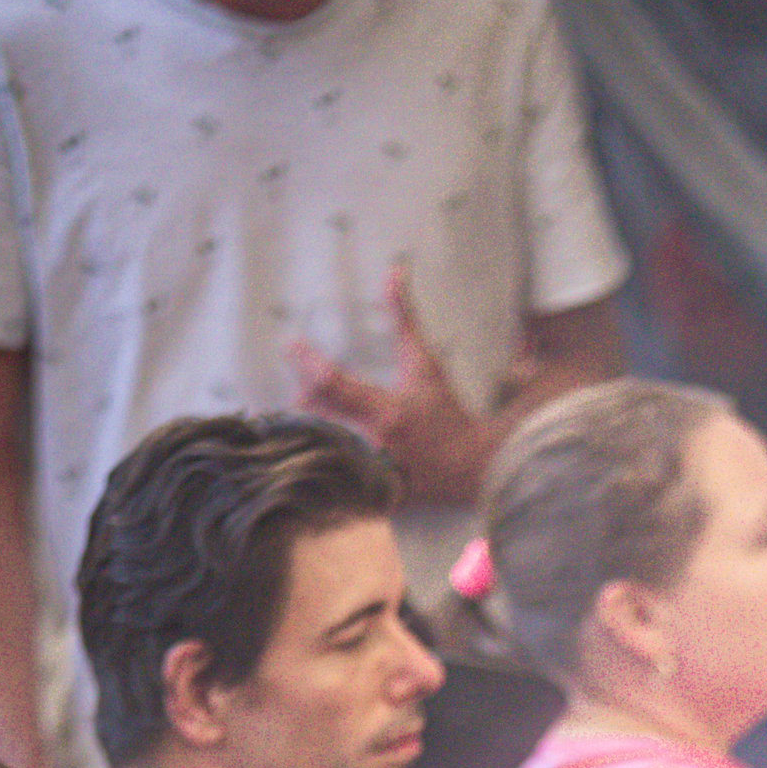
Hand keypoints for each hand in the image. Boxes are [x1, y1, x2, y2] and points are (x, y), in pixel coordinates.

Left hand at [290, 269, 490, 502]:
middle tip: (292, 383)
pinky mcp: (377, 493)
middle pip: (318, 420)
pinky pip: (341, 483)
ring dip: (306, 431)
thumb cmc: (448, 413)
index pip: (334, 383)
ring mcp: (375, 472)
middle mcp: (376, 442)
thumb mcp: (425, 365)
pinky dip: (326, 467)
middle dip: (300, 401)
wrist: (475, 464)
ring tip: (294, 415)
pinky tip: (315, 454)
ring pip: (324, 452)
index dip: (308, 363)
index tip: (291, 345)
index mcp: (386, 411)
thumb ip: (404, 321)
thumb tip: (393, 274)